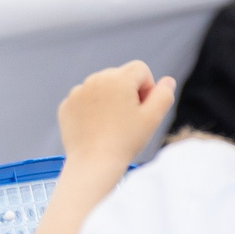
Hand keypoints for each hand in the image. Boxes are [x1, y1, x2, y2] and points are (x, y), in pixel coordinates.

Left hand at [57, 62, 176, 170]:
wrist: (93, 163)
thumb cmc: (125, 141)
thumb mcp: (152, 118)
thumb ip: (164, 95)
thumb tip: (168, 81)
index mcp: (118, 78)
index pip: (140, 69)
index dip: (147, 88)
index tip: (143, 109)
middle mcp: (95, 79)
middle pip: (119, 76)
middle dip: (127, 92)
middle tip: (128, 119)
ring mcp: (78, 92)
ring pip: (101, 87)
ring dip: (109, 99)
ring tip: (111, 124)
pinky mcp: (66, 106)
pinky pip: (84, 100)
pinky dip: (91, 110)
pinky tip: (96, 128)